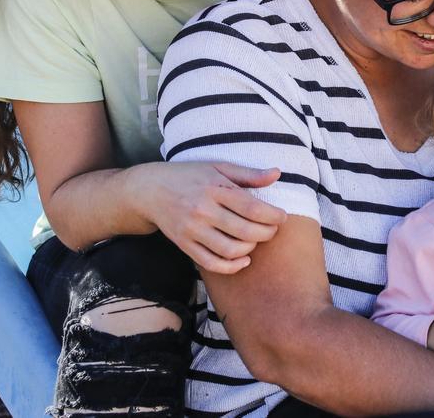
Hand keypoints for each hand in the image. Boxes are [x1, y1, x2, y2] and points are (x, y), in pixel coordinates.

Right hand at [131, 161, 285, 273]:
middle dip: (266, 233)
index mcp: (214, 188)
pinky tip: (244, 260)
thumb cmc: (189, 176)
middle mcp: (203, 210)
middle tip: (272, 230)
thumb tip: (277, 173)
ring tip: (256, 240)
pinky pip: (212, 264)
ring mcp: (192, 230)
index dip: (273, 216)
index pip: (252, 207)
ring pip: (230, 250)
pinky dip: (232, 267)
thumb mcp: (217, 167)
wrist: (150, 190)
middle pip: (245, 231)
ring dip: (251, 249)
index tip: (282, 217)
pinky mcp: (184, 245)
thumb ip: (248, 174)